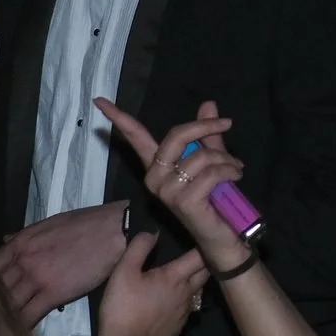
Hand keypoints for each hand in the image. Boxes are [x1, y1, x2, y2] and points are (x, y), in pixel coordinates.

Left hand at [0, 201, 131, 325]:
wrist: (115, 229)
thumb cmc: (88, 222)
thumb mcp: (51, 222)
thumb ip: (25, 234)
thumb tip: (5, 239)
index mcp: (21, 242)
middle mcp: (23, 260)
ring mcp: (37, 277)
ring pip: (9, 303)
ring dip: (2, 316)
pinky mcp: (53, 293)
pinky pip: (29, 314)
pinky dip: (20, 326)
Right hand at [96, 230, 211, 335]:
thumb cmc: (123, 306)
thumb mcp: (124, 271)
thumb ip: (139, 248)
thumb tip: (153, 233)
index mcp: (176, 277)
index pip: (201, 256)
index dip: (203, 245)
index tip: (201, 237)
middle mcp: (187, 293)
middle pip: (205, 273)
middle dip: (204, 262)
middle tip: (196, 254)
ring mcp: (185, 313)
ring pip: (197, 292)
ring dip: (194, 283)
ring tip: (184, 276)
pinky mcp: (179, 328)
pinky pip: (187, 309)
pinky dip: (183, 302)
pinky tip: (171, 301)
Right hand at [97, 99, 253, 273]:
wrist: (224, 235)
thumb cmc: (216, 198)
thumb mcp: (213, 159)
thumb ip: (207, 135)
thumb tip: (208, 104)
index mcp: (158, 167)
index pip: (136, 139)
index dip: (118, 118)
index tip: (100, 100)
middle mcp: (156, 179)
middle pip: (176, 136)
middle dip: (205, 126)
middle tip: (227, 124)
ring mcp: (167, 192)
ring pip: (201, 156)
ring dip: (226, 158)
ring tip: (235, 168)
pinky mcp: (184, 202)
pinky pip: (211, 172)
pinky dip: (230, 170)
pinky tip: (235, 177)